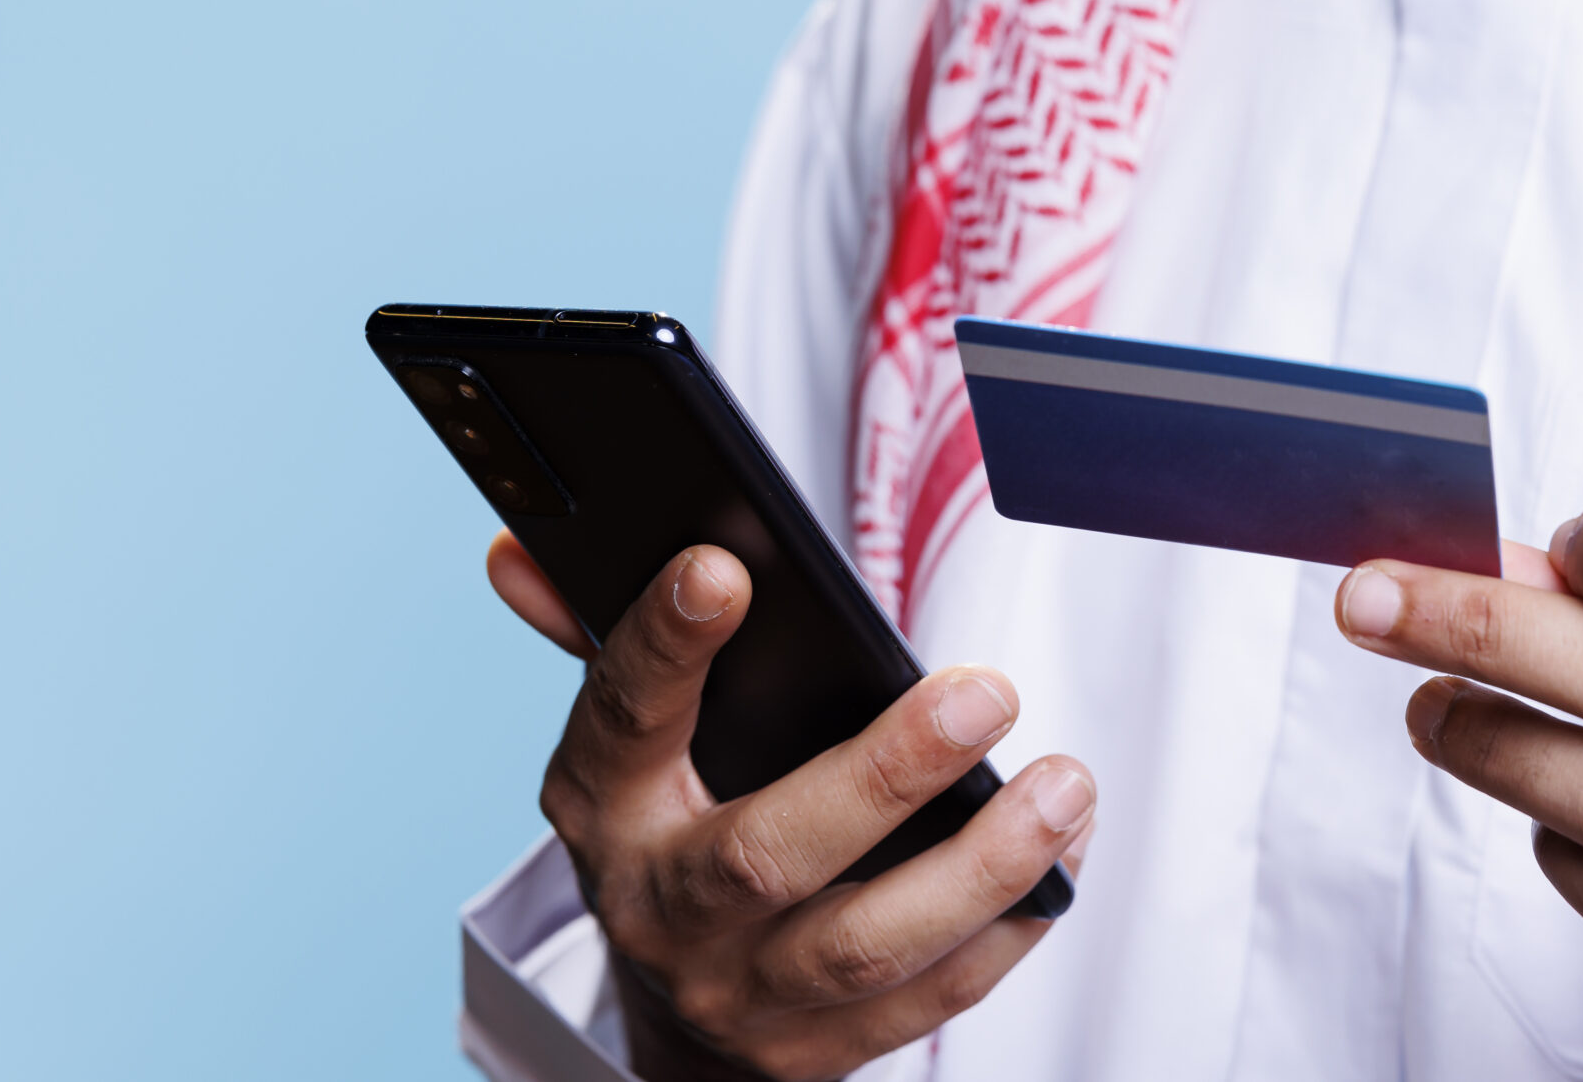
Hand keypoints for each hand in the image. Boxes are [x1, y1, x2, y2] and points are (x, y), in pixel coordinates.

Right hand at [488, 533, 1094, 1081]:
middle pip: (768, 853)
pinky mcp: (818, 1055)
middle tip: (988, 690)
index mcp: (603, 806)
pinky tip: (1063, 852)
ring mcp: (739, 996)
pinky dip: (1009, 928)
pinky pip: (927, 1000)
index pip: (623, 718)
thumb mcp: (628, 738)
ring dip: (980, 867)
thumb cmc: (676, 824)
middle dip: (887, 773)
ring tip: (1063, 783)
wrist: (675, 1013)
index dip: (665, 644)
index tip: (721, 568)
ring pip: (863, 946)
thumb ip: (603, 635)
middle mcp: (661, 911)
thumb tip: (519, 551)